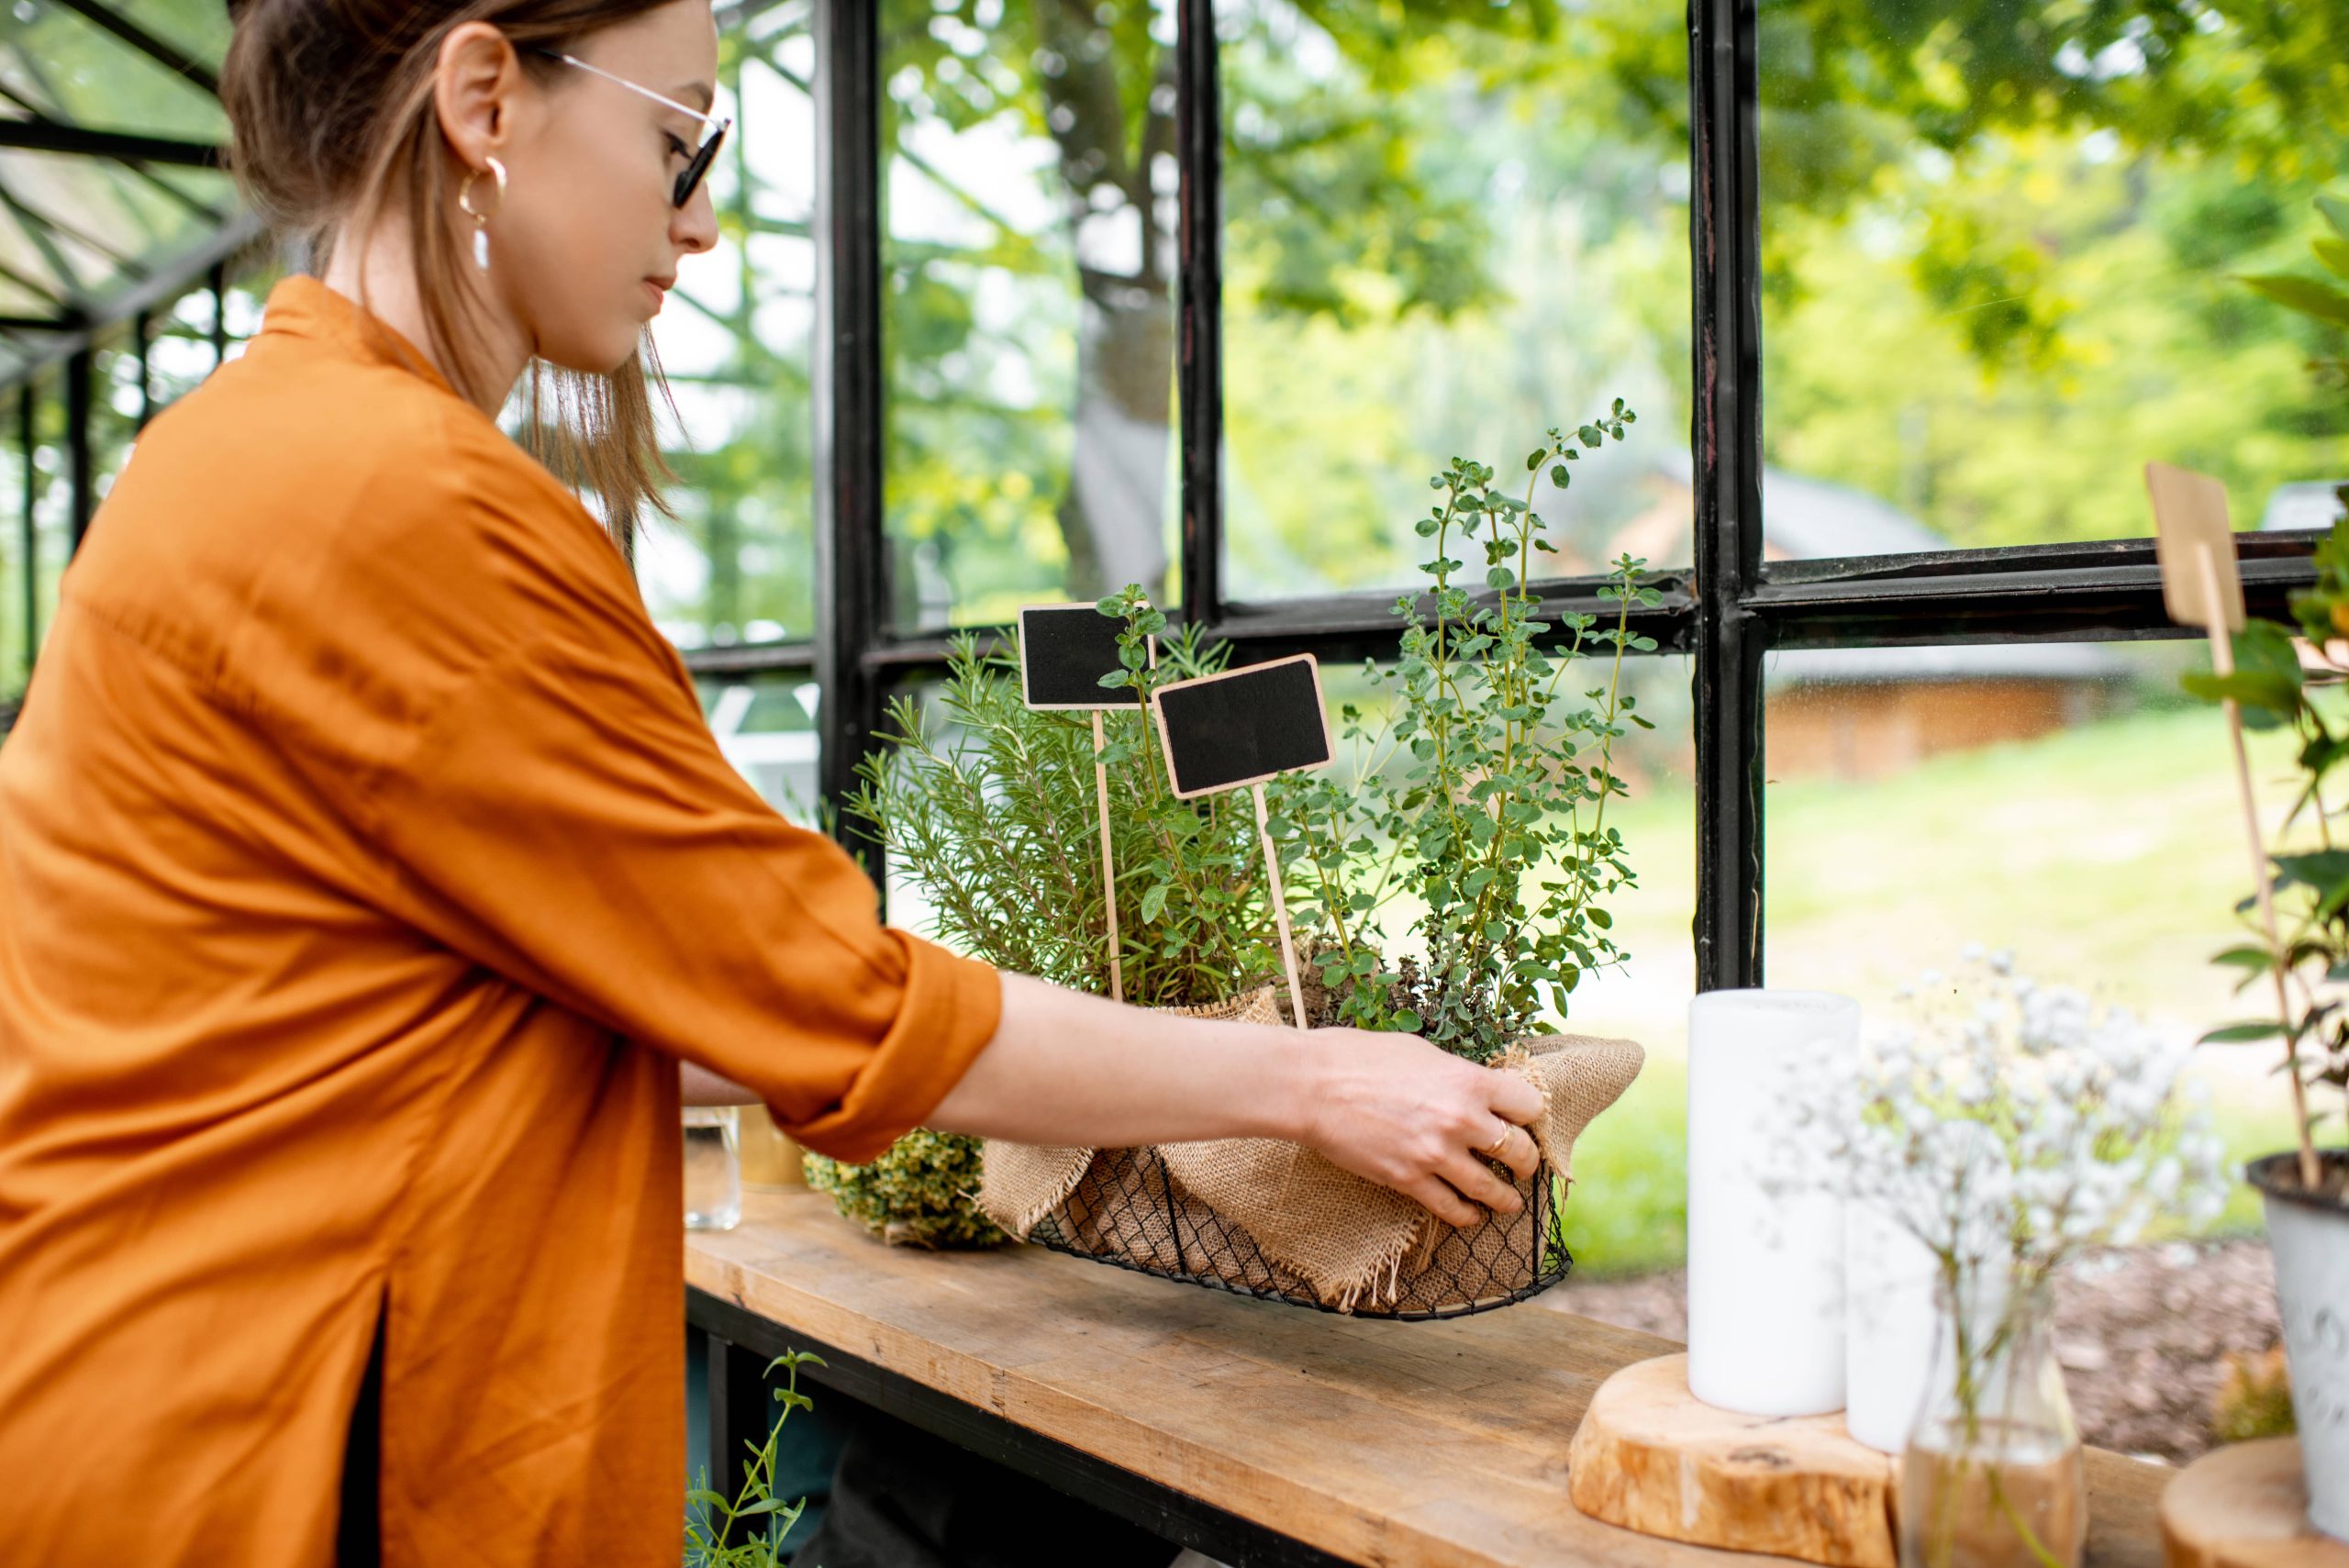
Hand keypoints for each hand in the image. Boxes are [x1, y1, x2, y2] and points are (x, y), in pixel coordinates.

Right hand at [1292, 1028, 1544, 1227]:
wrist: (1313, 1086)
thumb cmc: (1360, 1057)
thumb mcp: (1421, 1052)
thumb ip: (1456, 1075)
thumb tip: (1475, 1090)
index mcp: (1468, 1081)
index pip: (1529, 1105)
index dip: (1530, 1114)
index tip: (1524, 1121)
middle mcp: (1461, 1120)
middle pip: (1520, 1152)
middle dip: (1526, 1161)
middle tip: (1523, 1165)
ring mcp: (1436, 1154)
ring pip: (1492, 1190)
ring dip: (1506, 1199)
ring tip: (1509, 1203)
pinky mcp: (1409, 1180)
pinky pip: (1452, 1209)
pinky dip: (1466, 1215)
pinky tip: (1470, 1214)